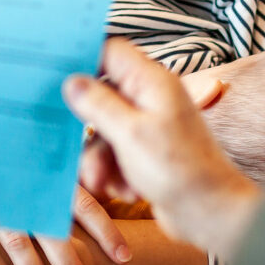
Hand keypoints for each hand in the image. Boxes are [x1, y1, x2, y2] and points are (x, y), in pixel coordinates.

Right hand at [66, 39, 260, 257]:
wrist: (209, 213)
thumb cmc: (178, 170)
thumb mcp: (130, 134)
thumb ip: (98, 105)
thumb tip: (72, 81)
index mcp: (151, 82)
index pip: (111, 51)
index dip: (83, 58)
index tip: (54, 75)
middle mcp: (151, 99)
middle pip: (102, 95)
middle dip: (87, 125)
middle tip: (67, 141)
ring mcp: (150, 126)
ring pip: (105, 130)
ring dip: (99, 158)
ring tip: (102, 182)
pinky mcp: (146, 153)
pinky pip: (115, 154)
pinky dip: (114, 172)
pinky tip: (126, 190)